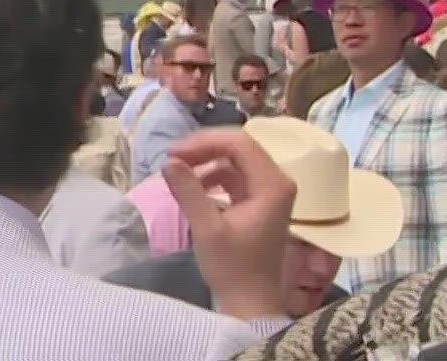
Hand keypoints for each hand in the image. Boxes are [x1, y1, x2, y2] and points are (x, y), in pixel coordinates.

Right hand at [163, 129, 292, 321]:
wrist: (250, 303)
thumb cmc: (232, 268)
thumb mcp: (206, 229)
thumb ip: (188, 192)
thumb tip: (168, 161)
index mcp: (272, 185)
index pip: (239, 143)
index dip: (204, 142)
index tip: (173, 154)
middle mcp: (277, 181)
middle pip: (238, 147)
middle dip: (203, 149)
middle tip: (172, 160)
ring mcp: (270, 191)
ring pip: (235, 159)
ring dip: (206, 161)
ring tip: (179, 173)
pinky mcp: (260, 201)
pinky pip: (235, 175)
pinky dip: (213, 176)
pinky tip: (195, 188)